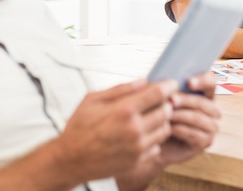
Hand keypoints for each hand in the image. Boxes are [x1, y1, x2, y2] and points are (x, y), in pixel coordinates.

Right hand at [54, 79, 177, 183]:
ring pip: (165, 130)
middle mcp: (134, 129)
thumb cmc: (79, 128)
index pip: (158, 94)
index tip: (170, 84)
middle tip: (157, 101)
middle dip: (165, 103)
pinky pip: (156, 147)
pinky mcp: (137, 160)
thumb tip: (142, 81)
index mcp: (123, 110)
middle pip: (166, 111)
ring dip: (160, 122)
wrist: (71, 159)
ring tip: (147, 118)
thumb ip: (119, 89)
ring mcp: (137, 147)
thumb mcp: (92, 100)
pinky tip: (140, 135)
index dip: (168, 86)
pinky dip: (152, 140)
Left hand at [158, 72, 220, 164]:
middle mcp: (211, 109)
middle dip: (186, 100)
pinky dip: (182, 130)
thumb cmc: (157, 114)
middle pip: (203, 102)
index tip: (189, 82)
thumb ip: (165, 86)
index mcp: (204, 93)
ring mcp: (211, 126)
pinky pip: (197, 134)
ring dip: (181, 115)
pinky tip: (170, 129)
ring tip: (166, 115)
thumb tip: (164, 79)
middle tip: (170, 100)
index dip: (203, 80)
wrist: (153, 139)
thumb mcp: (160, 97)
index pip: (211, 82)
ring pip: (199, 118)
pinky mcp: (206, 142)